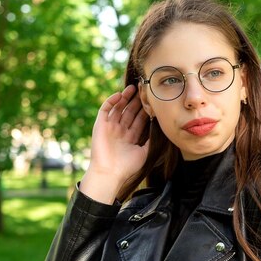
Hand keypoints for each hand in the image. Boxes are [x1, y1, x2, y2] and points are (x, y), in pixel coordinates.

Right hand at [80, 85, 149, 203]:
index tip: (153, 100)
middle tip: (144, 90)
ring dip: (125, 98)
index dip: (145, 110)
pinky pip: (105, 110)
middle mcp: (120, 131)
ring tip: (133, 88)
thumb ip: (151, 140)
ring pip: (118, 108)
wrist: (110, 173)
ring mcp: (110, 127)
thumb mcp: (144, 152)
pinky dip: (111, 101)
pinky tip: (120, 94)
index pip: (139, 120)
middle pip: (130, 112)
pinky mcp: (100, 125)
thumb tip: (160, 129)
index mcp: (130, 137)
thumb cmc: (127, 166)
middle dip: (137, 101)